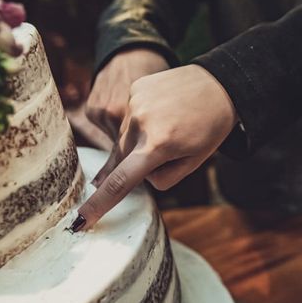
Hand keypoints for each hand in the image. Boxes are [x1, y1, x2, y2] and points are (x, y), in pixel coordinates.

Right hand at [72, 64, 237, 230]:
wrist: (220, 82)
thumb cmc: (211, 127)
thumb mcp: (193, 162)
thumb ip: (162, 178)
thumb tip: (137, 176)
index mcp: (158, 145)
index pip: (121, 181)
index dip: (99, 204)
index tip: (81, 220)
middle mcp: (141, 122)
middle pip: (122, 157)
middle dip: (135, 162)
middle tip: (161, 150)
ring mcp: (136, 101)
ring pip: (125, 136)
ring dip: (139, 139)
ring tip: (168, 126)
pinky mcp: (136, 88)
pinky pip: (131, 115)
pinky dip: (142, 119)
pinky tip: (164, 110)